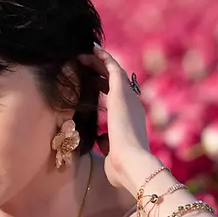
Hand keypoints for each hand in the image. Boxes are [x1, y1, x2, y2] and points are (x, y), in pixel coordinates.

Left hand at [77, 44, 156, 189]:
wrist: (131, 164)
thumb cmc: (121, 167)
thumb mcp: (112, 152)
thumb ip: (107, 144)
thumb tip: (101, 139)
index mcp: (132, 120)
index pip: (118, 99)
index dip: (106, 89)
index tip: (93, 84)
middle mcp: (132, 106)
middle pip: (116, 82)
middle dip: (101, 72)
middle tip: (86, 65)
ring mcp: (128, 98)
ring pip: (114, 72)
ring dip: (99, 62)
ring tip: (84, 54)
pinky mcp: (121, 92)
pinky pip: (112, 68)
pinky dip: (103, 57)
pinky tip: (92, 49)